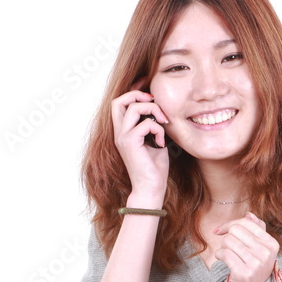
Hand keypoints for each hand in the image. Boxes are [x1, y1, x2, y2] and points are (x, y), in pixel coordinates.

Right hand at [111, 79, 169, 199]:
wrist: (150, 188)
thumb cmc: (154, 168)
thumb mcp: (154, 140)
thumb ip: (153, 125)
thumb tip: (160, 111)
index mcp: (123, 132)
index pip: (120, 104)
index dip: (134, 93)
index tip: (152, 96)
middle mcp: (119, 133)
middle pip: (118, 101)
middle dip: (138, 95)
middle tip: (154, 103)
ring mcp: (123, 138)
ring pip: (133, 107)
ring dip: (153, 110)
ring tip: (163, 122)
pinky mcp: (130, 143)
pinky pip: (146, 124)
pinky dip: (158, 129)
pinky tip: (161, 142)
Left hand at [213, 213, 278, 281]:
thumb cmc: (253, 268)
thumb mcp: (260, 249)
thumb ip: (257, 230)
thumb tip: (249, 214)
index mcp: (272, 244)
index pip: (246, 222)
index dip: (230, 224)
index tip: (221, 230)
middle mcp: (266, 253)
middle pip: (236, 230)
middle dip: (227, 237)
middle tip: (228, 248)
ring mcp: (256, 264)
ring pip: (228, 241)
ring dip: (223, 248)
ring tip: (227, 256)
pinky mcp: (244, 274)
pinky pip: (224, 254)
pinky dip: (219, 256)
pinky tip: (222, 260)